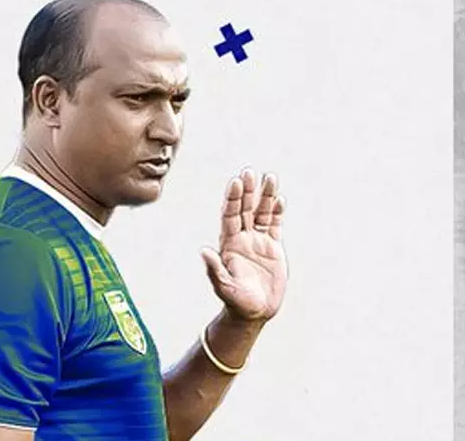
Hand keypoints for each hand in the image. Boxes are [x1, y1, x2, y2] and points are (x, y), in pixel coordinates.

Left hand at [200, 168, 287, 323]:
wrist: (255, 311)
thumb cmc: (236, 300)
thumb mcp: (224, 286)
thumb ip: (214, 269)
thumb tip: (203, 251)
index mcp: (228, 244)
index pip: (230, 216)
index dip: (233, 199)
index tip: (237, 182)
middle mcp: (242, 238)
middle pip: (244, 209)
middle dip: (247, 191)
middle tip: (250, 172)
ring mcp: (257, 241)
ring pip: (261, 213)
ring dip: (265, 197)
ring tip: (270, 178)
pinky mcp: (272, 247)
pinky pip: (274, 225)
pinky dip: (277, 212)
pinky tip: (279, 199)